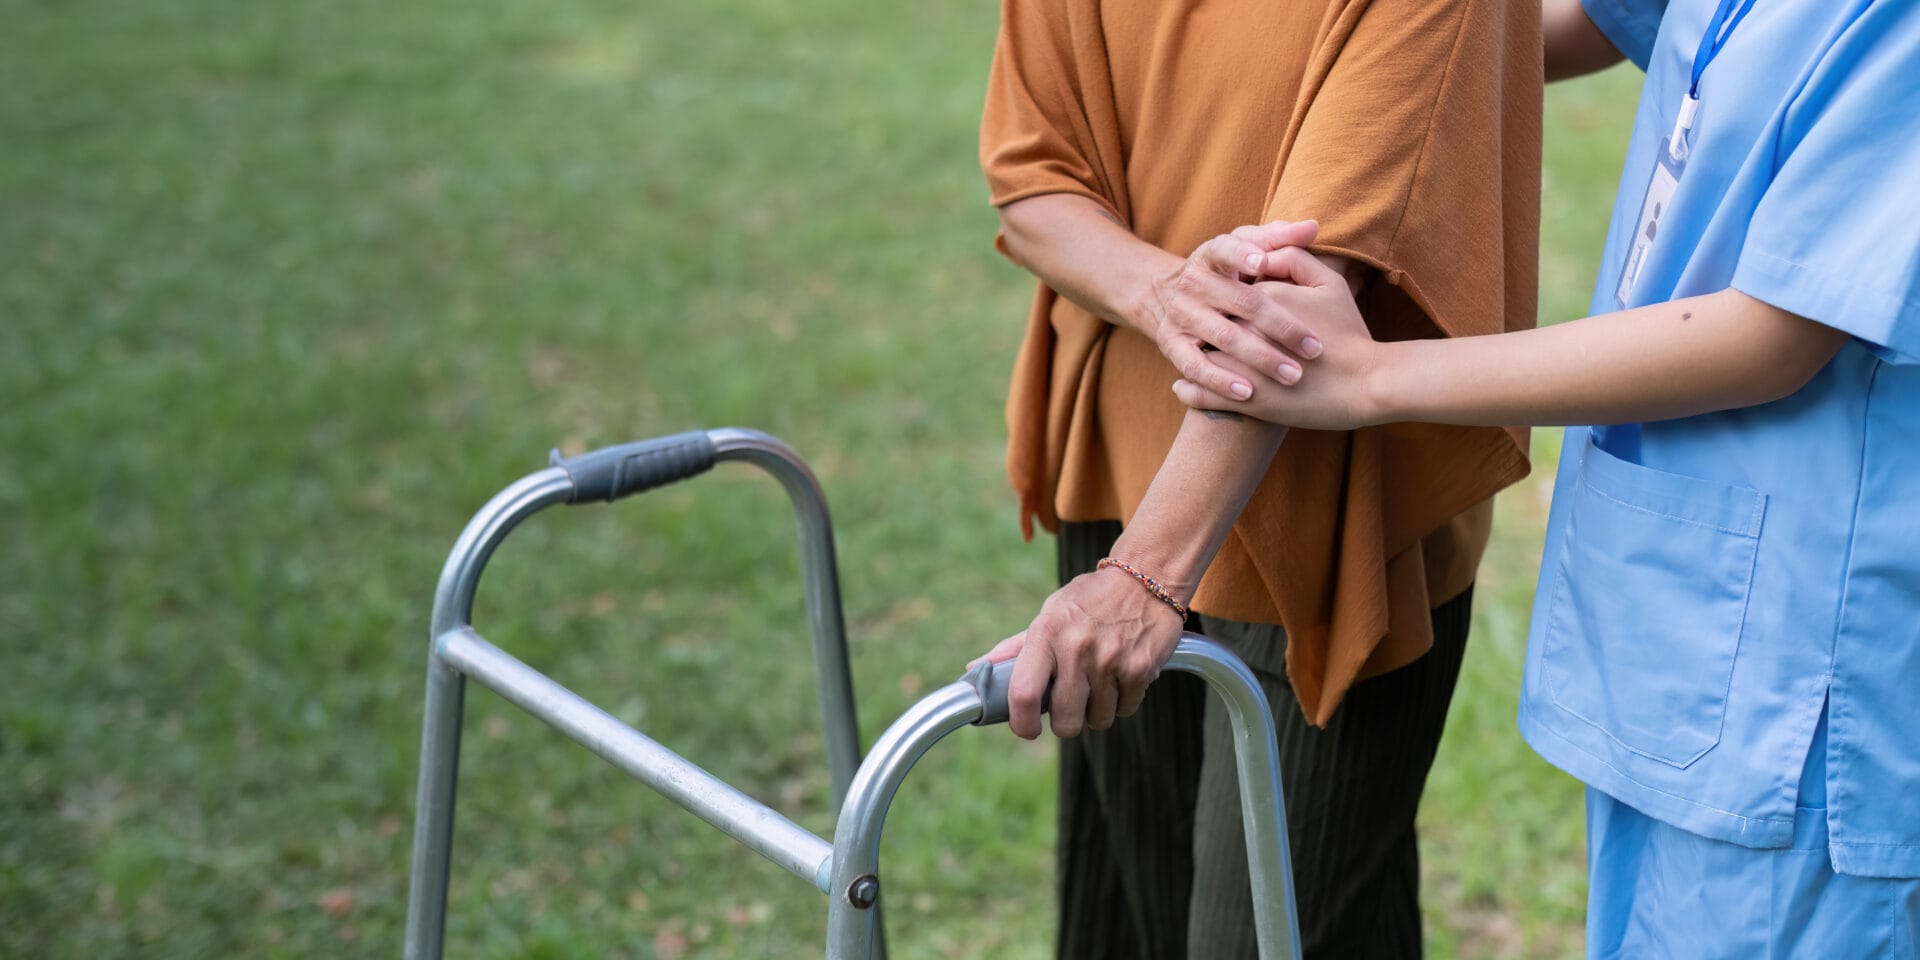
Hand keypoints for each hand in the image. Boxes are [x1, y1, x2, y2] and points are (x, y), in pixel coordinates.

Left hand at [968, 565, 1184, 738]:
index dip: (1021, 723)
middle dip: (1067, 722)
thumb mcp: (1051, 613)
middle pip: (1065, 721)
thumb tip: (974, 669)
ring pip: (1098, 720)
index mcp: (1046, 633)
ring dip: (1098, 709)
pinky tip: (1122, 673)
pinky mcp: (1140, 668)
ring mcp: (1110, 659)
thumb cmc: (1090, 600)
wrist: (1147, 577)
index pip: (1023, 693)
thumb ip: (1015, 647)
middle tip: (1071, 703)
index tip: (1027, 729)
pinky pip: (1125, 710)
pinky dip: (1123, 700)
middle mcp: (1076, 647)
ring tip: (1101, 679)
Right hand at [1142, 221, 1326, 401]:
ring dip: (1259, 357)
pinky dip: (1220, 380)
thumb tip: (1313, 227)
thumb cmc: (1223, 271)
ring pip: (1223, 337)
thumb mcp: (1242, 247)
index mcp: (1210, 255)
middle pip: (1240, 302)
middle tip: (1314, 348)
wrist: (1162, 295)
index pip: (1225, 249)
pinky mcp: (1171, 345)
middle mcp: (1193, 284)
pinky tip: (1248, 393)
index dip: (1242, 255)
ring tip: (1294, 375)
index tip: (1264, 264)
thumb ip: (1277, 238)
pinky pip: (1195, 366)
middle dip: (1280, 325)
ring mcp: (1180, 316)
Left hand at [1171, 249, 1384, 430]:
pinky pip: (1200, 393)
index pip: (1227, 294)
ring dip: (1192, 359)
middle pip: (1210, 324)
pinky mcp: (1242, 400)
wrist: (1367, 383)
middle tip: (1197, 332)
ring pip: (1201, 358)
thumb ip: (1293, 258)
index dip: (1224, 300)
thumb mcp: (1328, 283)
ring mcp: (1240, 367)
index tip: (1222, 309)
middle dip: (1204, 328)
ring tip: (1188, 361)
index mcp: (1260, 299)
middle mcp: (1243, 330)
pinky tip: (1182, 388)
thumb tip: (1263, 254)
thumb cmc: (1349, 333)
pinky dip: (1190, 390)